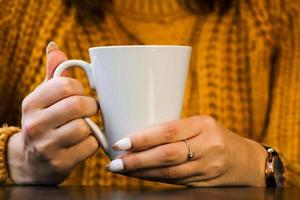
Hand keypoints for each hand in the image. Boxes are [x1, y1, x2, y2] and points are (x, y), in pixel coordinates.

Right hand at [7, 43, 98, 184]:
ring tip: (85, 127)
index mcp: (32, 103)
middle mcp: (35, 124)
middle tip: (91, 110)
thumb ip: (53, 74)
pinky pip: (89, 146)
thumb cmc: (45, 123)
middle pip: (78, 106)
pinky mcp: (59, 163)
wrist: (32, 162)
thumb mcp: (44, 99)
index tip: (80, 94)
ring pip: (85, 127)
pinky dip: (92, 143)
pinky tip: (83, 143)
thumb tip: (55, 47)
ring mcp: (46, 146)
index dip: (80, 89)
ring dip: (91, 126)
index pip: (66, 85)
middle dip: (91, 106)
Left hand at [106, 116, 267, 186]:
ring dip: (142, 172)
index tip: (122, 142)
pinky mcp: (204, 184)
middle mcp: (208, 146)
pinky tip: (140, 176)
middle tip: (116, 161)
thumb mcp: (200, 125)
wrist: (246, 162)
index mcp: (204, 125)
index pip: (169, 131)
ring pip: (169, 172)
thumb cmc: (217, 137)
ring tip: (122, 169)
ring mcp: (207, 167)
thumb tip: (139, 136)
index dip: (143, 138)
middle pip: (167, 155)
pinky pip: (174, 182)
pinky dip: (154, 179)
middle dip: (138, 160)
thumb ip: (175, 129)